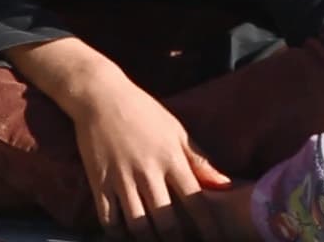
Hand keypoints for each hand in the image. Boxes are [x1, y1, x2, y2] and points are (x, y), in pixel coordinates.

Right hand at [71, 78, 231, 240]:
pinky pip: (108, 218)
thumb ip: (199, 160)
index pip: (195, 201)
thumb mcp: (176, 129)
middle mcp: (147, 172)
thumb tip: (225, 184)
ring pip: (138, 224)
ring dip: (149, 239)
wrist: (100, 95)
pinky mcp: (98, 181)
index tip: (214, 239)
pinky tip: (125, 235)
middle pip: (166, 220)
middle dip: (176, 240)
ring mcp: (121, 178)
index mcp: (170, 158)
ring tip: (155, 241)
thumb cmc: (143, 111)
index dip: (207, 226)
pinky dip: (118, 232)